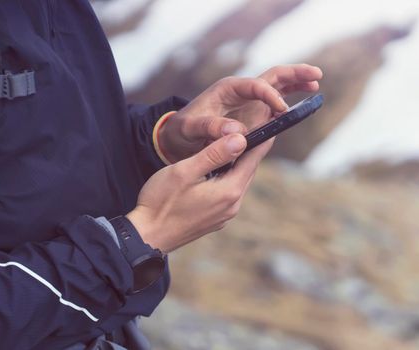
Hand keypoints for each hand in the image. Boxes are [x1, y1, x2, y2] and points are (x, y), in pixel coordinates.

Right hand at [127, 131, 270, 252]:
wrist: (147, 237)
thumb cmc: (161, 202)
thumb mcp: (186, 171)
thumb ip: (214, 154)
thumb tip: (241, 139)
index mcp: (229, 191)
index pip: (253, 159)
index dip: (262, 139)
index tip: (271, 123)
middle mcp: (232, 205)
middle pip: (247, 171)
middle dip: (250, 151)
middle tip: (255, 130)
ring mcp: (224, 215)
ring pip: (237, 182)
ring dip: (237, 165)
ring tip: (236, 146)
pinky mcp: (215, 220)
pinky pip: (228, 194)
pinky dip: (227, 179)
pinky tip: (217, 172)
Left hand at [158, 64, 322, 162]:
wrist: (178, 136)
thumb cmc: (182, 129)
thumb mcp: (191, 128)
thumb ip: (211, 128)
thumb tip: (237, 132)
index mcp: (227, 89)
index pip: (256, 85)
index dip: (271, 95)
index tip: (282, 109)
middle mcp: (241, 91)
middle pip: (272, 76)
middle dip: (294, 74)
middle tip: (316, 75)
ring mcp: (248, 101)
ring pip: (277, 85)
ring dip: (296, 82)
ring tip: (316, 83)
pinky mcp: (252, 112)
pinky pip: (274, 102)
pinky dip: (289, 99)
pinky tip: (302, 102)